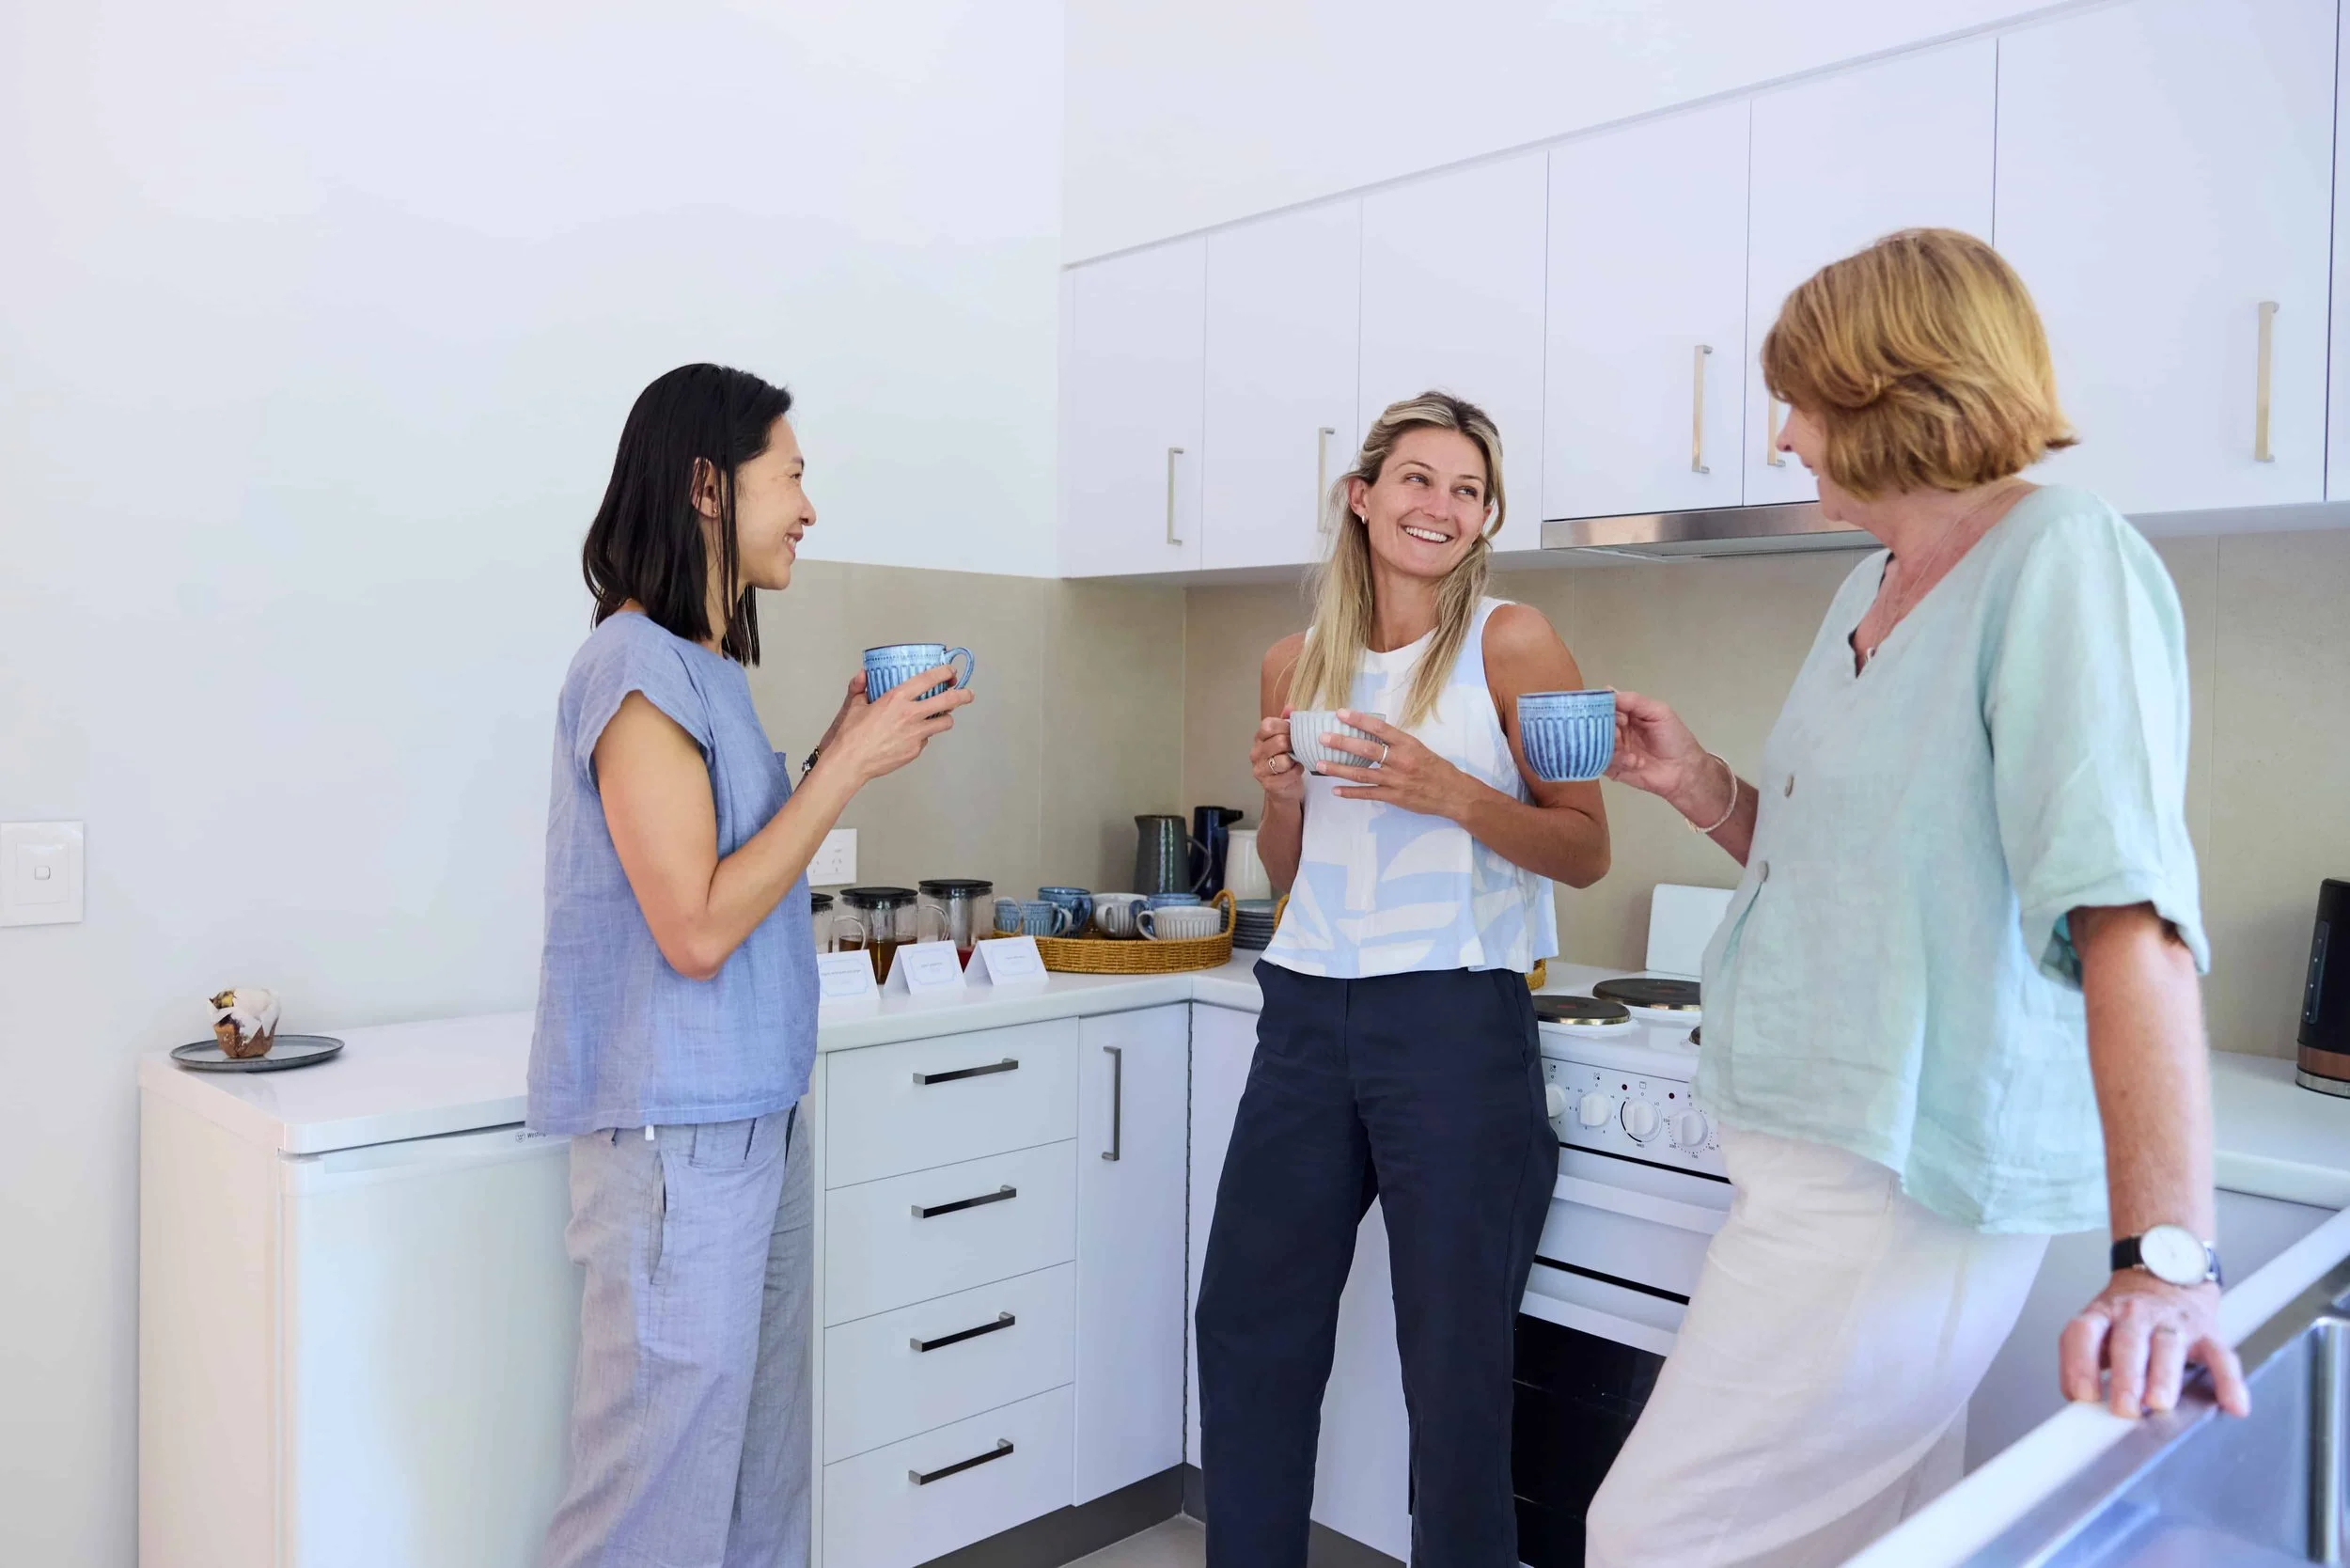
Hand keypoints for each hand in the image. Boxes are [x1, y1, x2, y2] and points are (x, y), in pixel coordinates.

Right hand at [818, 664, 972, 787]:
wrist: (850, 762)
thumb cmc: (850, 735)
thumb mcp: (853, 705)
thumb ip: (860, 687)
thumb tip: (864, 675)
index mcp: (896, 699)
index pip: (928, 679)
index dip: (944, 673)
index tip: (950, 671)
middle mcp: (910, 714)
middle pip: (948, 701)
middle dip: (963, 695)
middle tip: (967, 693)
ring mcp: (916, 734)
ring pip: (944, 722)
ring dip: (946, 717)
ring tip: (942, 715)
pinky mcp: (915, 750)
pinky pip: (927, 739)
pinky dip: (924, 735)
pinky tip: (912, 735)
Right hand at [1251, 709, 1306, 809]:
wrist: (1284, 787)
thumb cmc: (1285, 759)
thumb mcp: (1286, 738)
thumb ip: (1287, 722)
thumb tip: (1290, 706)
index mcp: (1259, 738)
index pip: (1268, 725)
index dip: (1285, 726)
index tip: (1294, 731)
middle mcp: (1255, 753)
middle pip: (1279, 742)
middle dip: (1293, 744)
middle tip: (1299, 747)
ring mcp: (1260, 770)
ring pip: (1283, 760)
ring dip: (1295, 760)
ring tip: (1297, 760)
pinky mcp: (1268, 784)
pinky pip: (1288, 775)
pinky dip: (1296, 772)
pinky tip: (1296, 770)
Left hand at [1316, 710, 1473, 819]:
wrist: (1452, 793)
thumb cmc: (1435, 767)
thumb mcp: (1418, 748)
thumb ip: (1395, 742)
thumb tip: (1370, 733)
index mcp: (1407, 743)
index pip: (1379, 728)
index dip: (1358, 720)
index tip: (1340, 713)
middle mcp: (1400, 760)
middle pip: (1366, 750)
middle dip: (1342, 743)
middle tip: (1322, 737)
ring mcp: (1395, 780)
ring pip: (1361, 773)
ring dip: (1338, 769)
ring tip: (1320, 764)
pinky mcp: (1393, 796)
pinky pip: (1368, 793)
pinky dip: (1350, 792)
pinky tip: (1335, 790)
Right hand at [1606, 690, 1718, 816]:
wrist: (1684, 771)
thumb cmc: (1674, 738)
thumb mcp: (1658, 712)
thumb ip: (1633, 701)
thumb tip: (1606, 690)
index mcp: (1625, 715)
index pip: (1605, 707)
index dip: (1605, 709)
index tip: (1616, 715)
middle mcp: (1616, 731)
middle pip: (1596, 726)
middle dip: (1606, 730)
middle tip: (1619, 735)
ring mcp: (1612, 750)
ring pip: (1597, 745)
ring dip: (1613, 748)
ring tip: (1629, 753)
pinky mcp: (1612, 769)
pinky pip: (1602, 763)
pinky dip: (1617, 762)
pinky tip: (1635, 763)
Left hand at [2060, 1273, 2248, 1418]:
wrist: (2166, 1276)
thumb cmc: (2128, 1315)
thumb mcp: (2099, 1326)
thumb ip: (2086, 1358)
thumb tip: (2078, 1400)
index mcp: (2104, 1313)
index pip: (2084, 1333)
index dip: (2079, 1363)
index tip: (2082, 1395)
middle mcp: (2136, 1314)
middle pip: (2128, 1342)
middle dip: (2126, 1377)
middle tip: (2123, 1408)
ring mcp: (2173, 1322)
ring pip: (2168, 1347)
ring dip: (2163, 1377)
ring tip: (2159, 1404)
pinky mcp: (2207, 1333)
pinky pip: (2221, 1357)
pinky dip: (2229, 1381)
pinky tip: (2233, 1404)